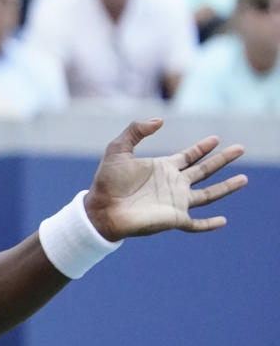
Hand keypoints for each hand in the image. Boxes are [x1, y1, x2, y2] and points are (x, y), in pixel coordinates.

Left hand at [83, 119, 247, 241]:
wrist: (100, 209)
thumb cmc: (106, 181)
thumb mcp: (118, 149)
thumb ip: (136, 131)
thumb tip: (159, 120)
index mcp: (162, 168)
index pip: (188, 156)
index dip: (202, 147)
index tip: (215, 139)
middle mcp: (172, 184)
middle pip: (204, 171)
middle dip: (222, 160)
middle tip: (240, 149)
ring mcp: (175, 202)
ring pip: (208, 194)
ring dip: (226, 187)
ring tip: (244, 179)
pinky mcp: (174, 219)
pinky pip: (196, 224)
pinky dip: (209, 224)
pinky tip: (223, 221)